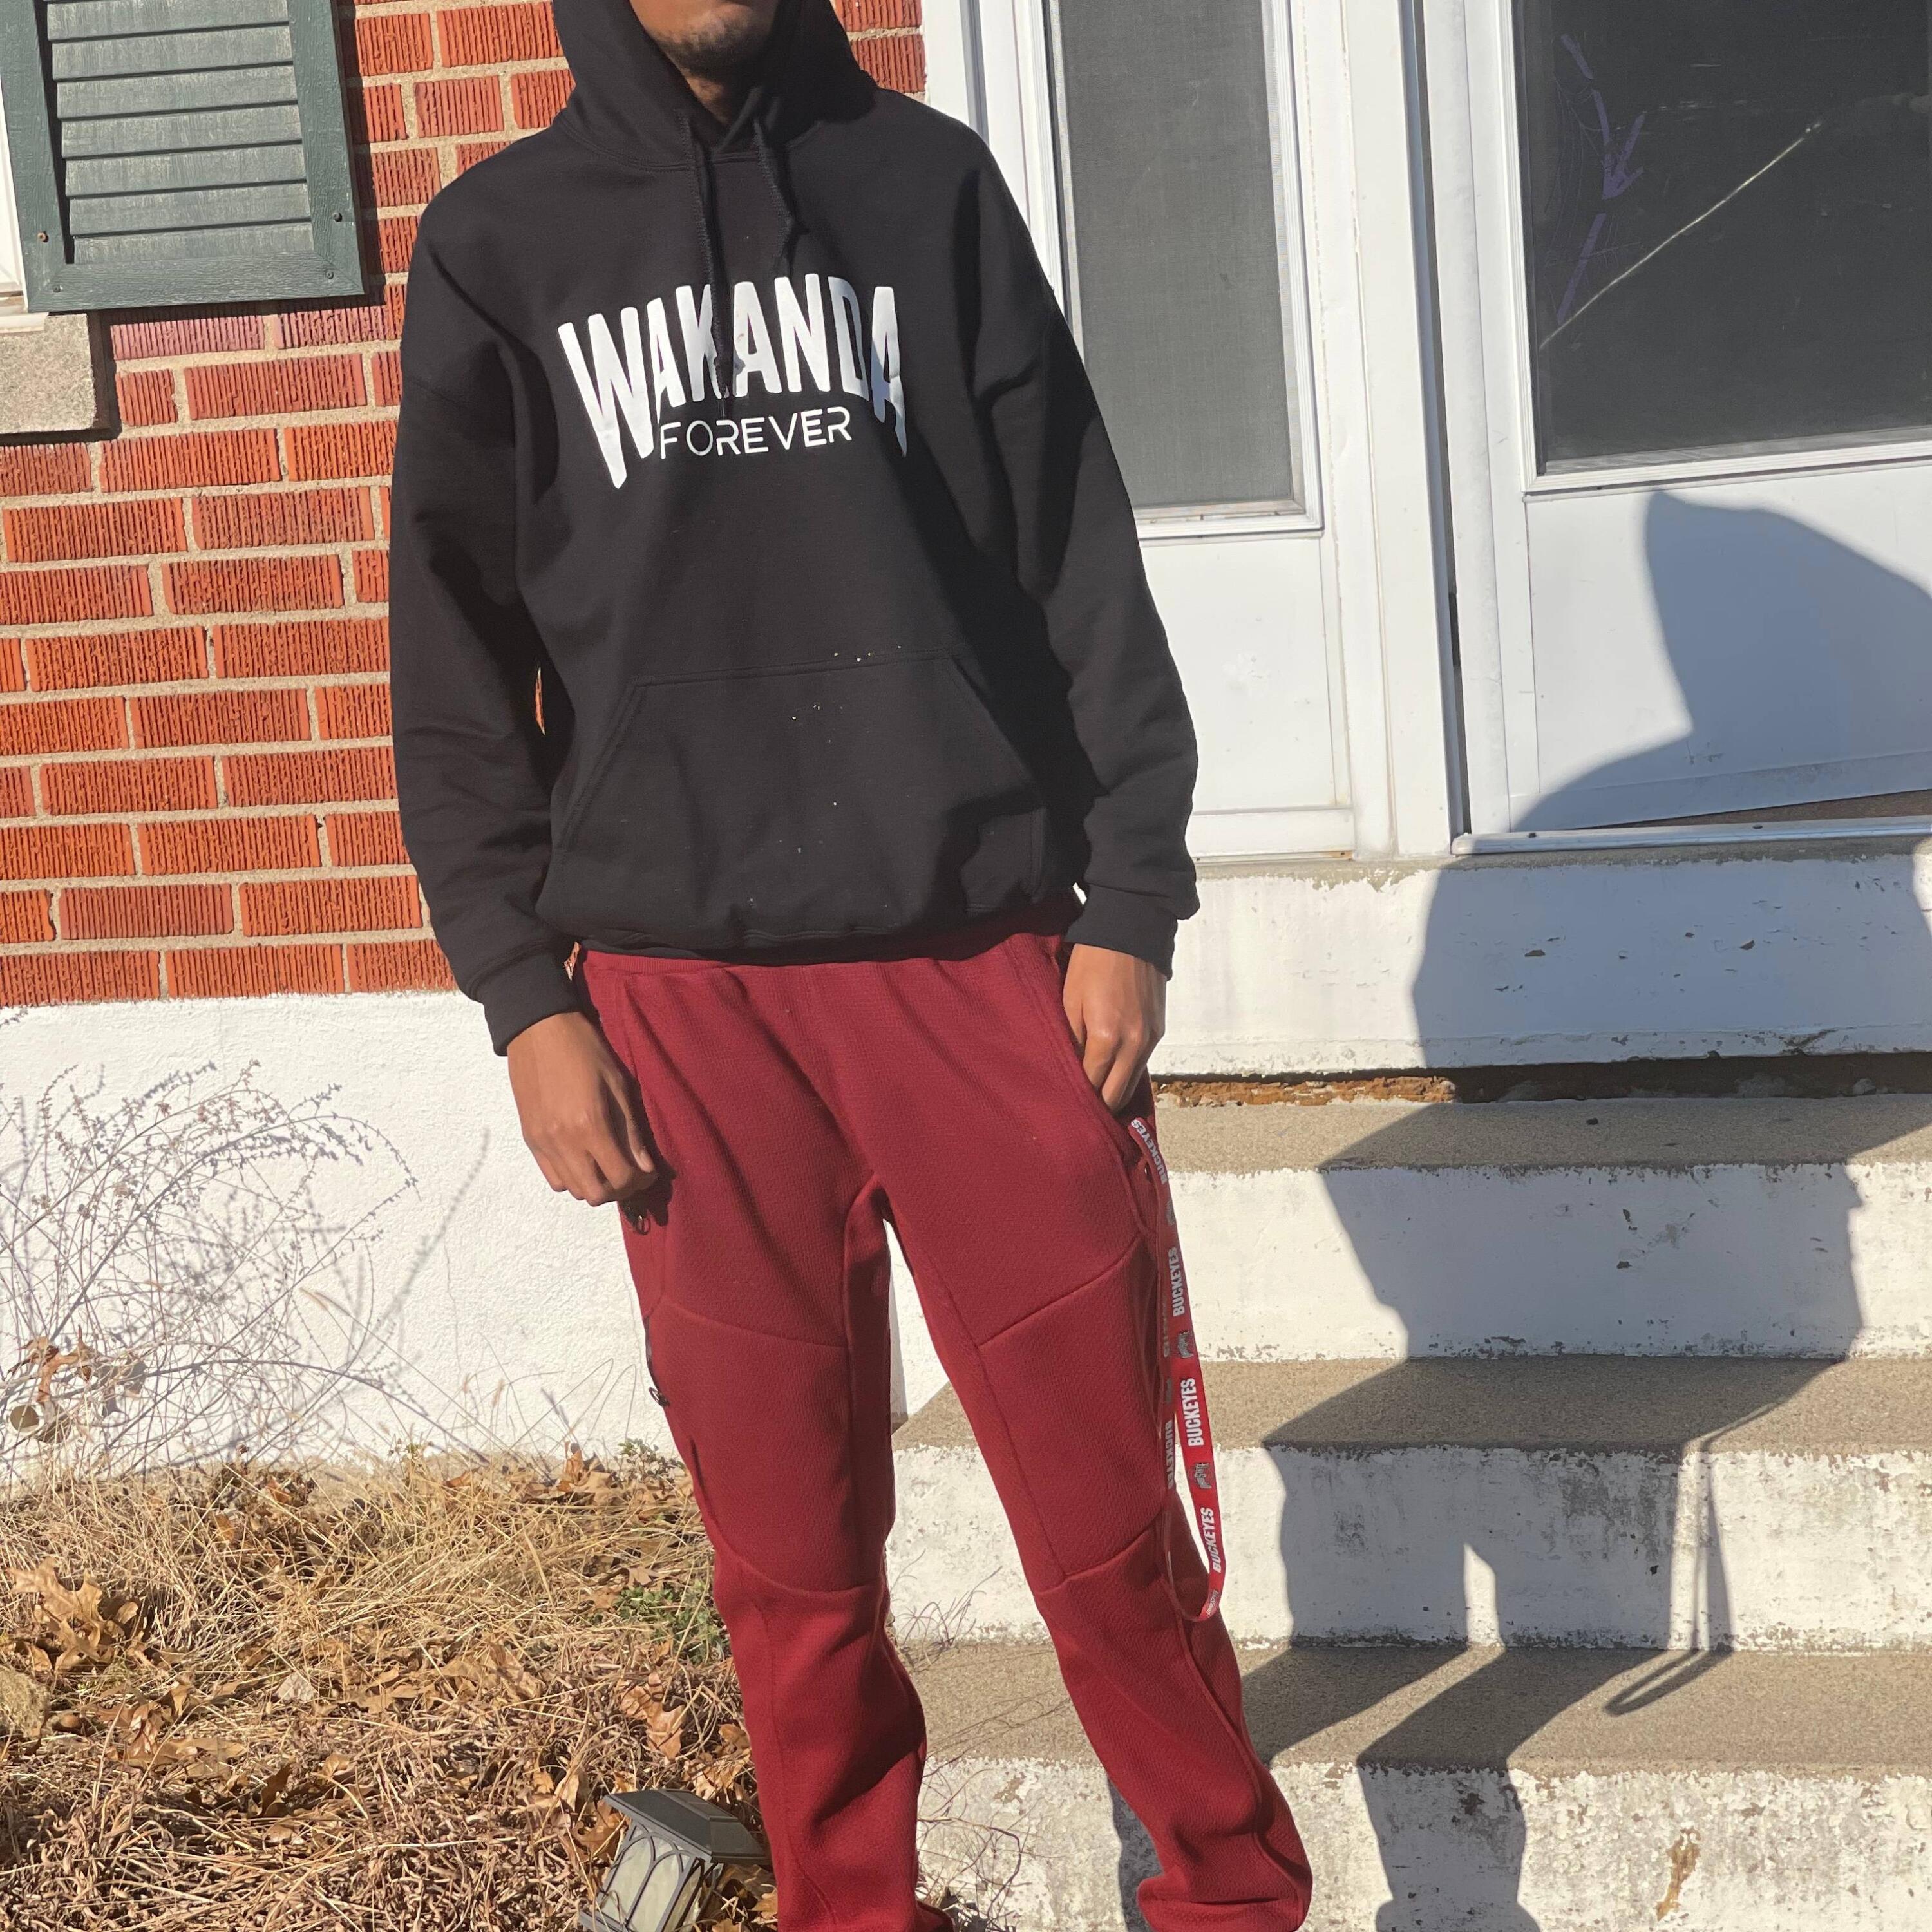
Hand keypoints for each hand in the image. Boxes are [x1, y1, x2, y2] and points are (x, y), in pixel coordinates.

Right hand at [506, 1010, 656, 1208]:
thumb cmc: (584, 1050)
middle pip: (596, 1194)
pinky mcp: (530, 1139)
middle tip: (630, 1172)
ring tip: (607, 1164)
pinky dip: (572, 1177)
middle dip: (619, 1189)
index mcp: (590, 1124)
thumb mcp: (617, 1084)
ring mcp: (543, 1143)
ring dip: (596, 1184)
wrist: (537, 1030)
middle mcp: (564, 1141)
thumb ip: (631, 1131)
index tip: (649, 1171)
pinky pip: (553, 1178)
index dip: (641, 1180)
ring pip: (574, 1190)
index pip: (621, 1177)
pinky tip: (584, 1158)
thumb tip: (645, 1167)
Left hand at [1061, 943, 1165, 1113]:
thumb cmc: (1093, 963)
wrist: (1132, 931)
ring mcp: (1150, 1039)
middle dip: (1097, 1104)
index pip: (1092, 1087)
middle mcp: (1134, 1045)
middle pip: (1116, 1096)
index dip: (1077, 1098)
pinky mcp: (1158, 1031)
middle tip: (1078, 1105)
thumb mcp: (1070, 1000)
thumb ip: (1070, 1041)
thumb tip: (1069, 1072)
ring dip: (1114, 1090)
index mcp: (1107, 1038)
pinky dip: (1126, 1072)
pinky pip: (1141, 1064)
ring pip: (1132, 1084)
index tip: (1064, 1103)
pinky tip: (1111, 1068)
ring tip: (1093, 1089)